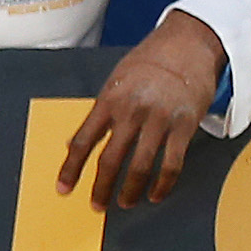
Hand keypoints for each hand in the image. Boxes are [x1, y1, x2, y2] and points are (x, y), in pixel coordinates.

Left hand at [60, 10, 227, 205]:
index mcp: (109, 101)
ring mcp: (159, 120)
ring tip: (125, 203)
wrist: (187, 45)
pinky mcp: (185, 126)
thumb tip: (76, 143)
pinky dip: (163, 184)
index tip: (63, 189)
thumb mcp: (115, 82)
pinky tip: (156, 194)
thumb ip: (99, 114)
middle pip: (110, 159)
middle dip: (100, 187)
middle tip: (96, 205)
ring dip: (130, 191)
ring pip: (140, 166)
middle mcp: (131, 112)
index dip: (71, 169)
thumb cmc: (149, 63)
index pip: (83, 141)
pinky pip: (172, 164)